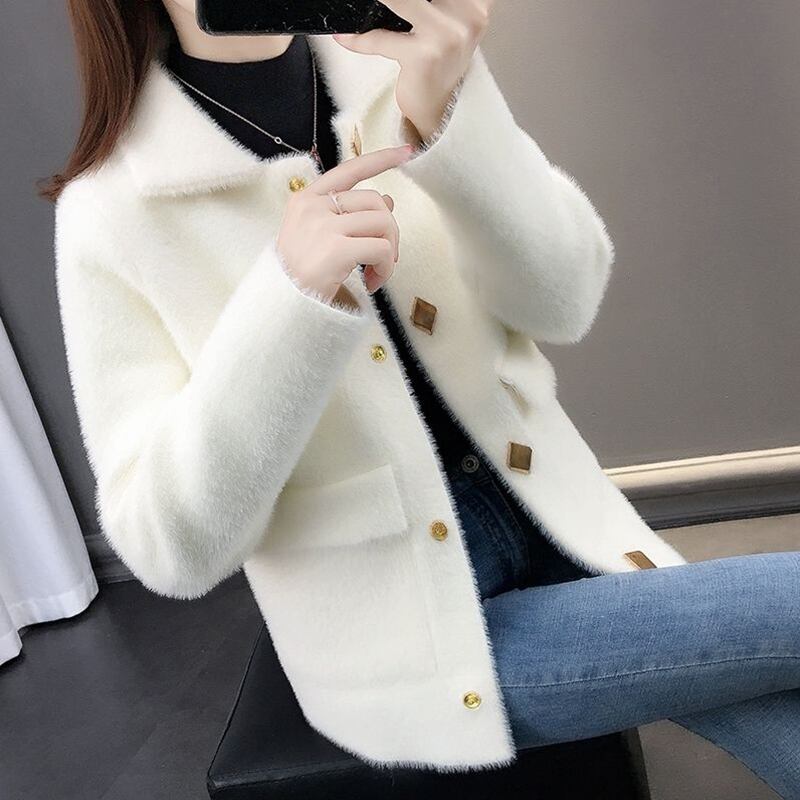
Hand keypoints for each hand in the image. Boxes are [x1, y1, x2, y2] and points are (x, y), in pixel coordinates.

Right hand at [275, 144, 413, 299]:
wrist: (281, 307)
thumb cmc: (300, 277)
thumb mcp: (319, 238)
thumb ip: (349, 217)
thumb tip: (387, 200)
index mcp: (306, 199)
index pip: (349, 170)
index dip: (381, 159)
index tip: (407, 151)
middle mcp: (313, 207)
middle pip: (375, 200)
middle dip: (390, 231)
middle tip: (384, 259)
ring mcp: (323, 226)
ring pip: (383, 223)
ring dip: (390, 252)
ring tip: (376, 273)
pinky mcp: (337, 249)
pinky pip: (382, 249)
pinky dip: (386, 268)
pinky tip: (373, 282)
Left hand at [333, 0, 494, 142]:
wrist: (439, 111)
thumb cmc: (438, 63)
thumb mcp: (446, 22)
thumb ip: (436, 2)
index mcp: (476, 3)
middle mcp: (468, 16)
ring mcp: (447, 36)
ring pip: (402, 0)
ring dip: (378, 1)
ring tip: (358, 4)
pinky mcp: (425, 57)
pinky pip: (382, 39)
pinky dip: (360, 39)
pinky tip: (345, 38)